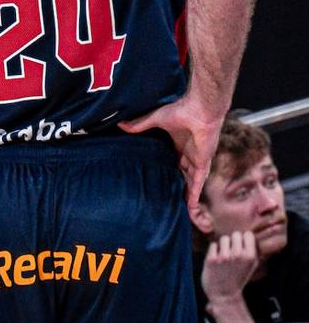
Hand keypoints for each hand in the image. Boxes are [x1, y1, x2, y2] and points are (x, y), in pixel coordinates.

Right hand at [118, 95, 222, 211]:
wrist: (199, 109)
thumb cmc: (181, 110)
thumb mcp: (155, 119)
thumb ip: (140, 124)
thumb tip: (121, 124)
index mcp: (182, 147)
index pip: (176, 165)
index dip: (171, 174)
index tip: (164, 183)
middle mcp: (190, 157)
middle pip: (185, 178)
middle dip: (181, 190)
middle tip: (174, 203)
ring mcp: (197, 162)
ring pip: (192, 185)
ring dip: (189, 198)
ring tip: (185, 213)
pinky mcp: (202, 165)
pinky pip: (197, 185)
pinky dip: (193, 196)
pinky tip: (190, 209)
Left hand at [202, 230, 258, 302]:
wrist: (224, 294)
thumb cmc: (238, 278)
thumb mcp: (252, 266)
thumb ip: (252, 250)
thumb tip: (249, 233)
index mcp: (250, 256)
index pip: (247, 234)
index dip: (244, 239)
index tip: (242, 247)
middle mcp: (238, 255)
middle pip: (235, 234)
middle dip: (233, 241)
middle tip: (233, 252)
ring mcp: (224, 256)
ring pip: (223, 238)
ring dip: (223, 246)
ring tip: (225, 257)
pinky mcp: (211, 259)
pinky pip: (213, 245)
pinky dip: (214, 251)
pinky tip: (217, 261)